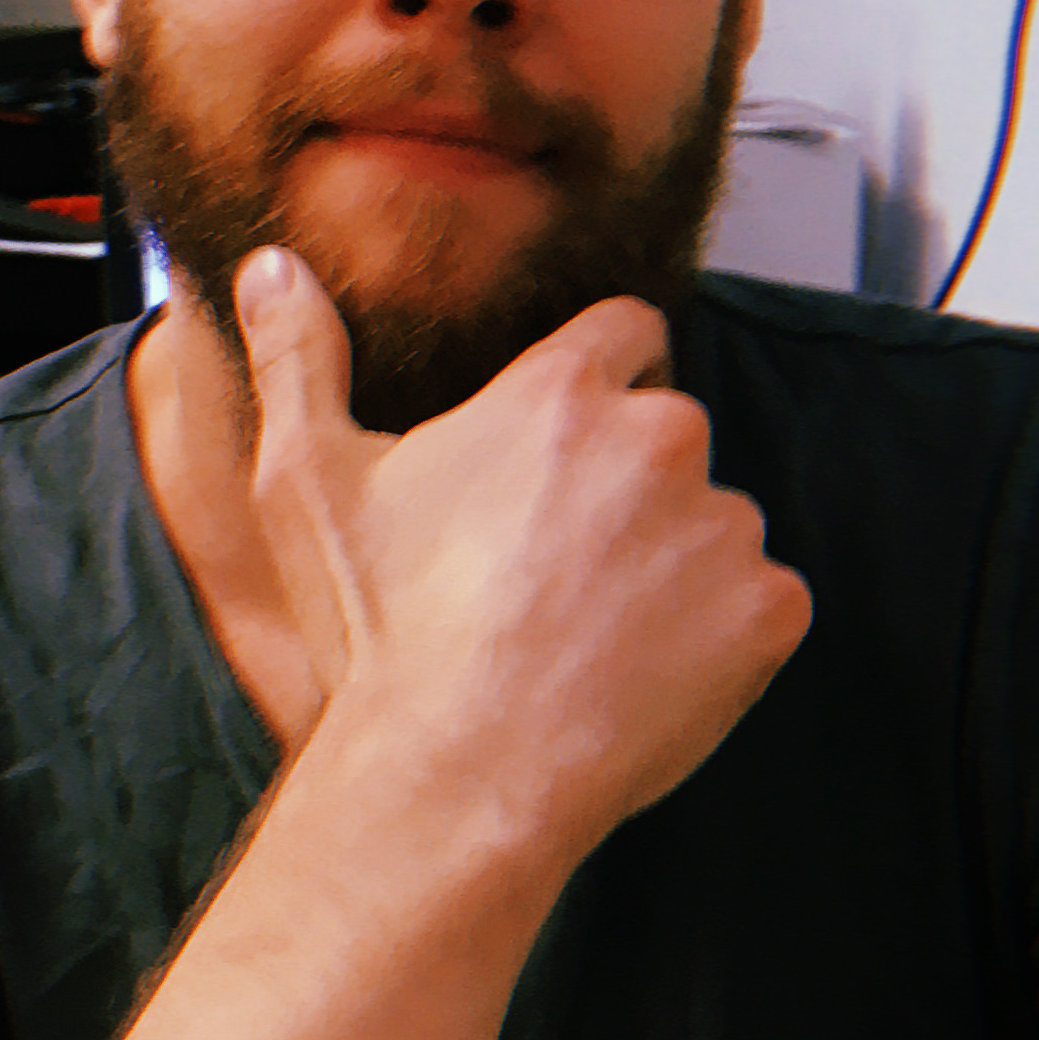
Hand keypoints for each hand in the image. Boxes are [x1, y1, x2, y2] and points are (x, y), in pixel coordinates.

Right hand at [234, 243, 811, 875]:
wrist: (461, 774)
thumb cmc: (384, 633)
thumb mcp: (308, 483)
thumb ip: (298, 356)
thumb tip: (270, 265)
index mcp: (562, 393)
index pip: (627, 330)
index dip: (603, 380)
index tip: (570, 444)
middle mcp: (659, 437)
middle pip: (670, 434)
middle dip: (631, 486)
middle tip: (559, 569)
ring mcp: (723, 526)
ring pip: (716, 522)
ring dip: (676, 563)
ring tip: (594, 635)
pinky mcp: (768, 610)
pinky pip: (762, 604)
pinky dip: (722, 636)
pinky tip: (645, 676)